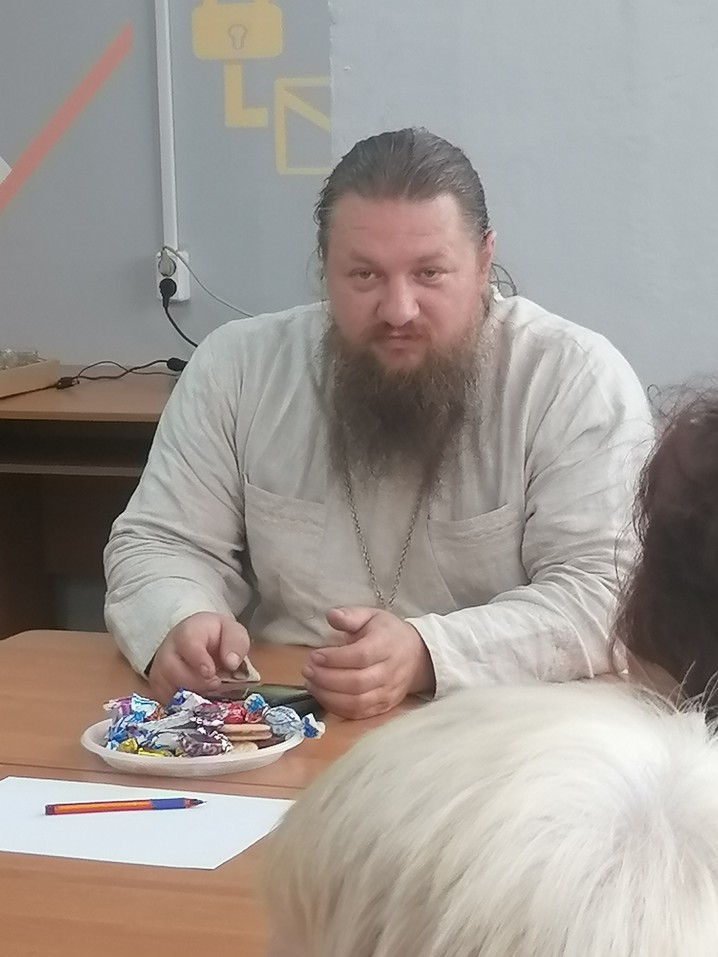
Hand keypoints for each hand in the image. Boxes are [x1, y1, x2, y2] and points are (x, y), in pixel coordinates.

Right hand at [148, 612, 249, 703]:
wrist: (203, 642)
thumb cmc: (218, 637)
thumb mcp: (233, 633)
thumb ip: (236, 643)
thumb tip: (231, 662)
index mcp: (189, 632)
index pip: (187, 642)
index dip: (198, 659)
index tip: (211, 672)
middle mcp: (168, 650)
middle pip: (170, 668)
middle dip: (194, 681)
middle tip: (215, 684)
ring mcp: (160, 669)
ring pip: (164, 687)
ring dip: (188, 696)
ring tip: (207, 694)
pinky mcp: (159, 688)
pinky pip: (164, 701)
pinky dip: (180, 707)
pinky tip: (196, 704)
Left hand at [302, 606, 434, 719]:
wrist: (417, 656)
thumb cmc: (388, 633)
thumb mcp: (371, 616)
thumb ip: (350, 616)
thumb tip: (331, 615)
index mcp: (387, 645)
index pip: (361, 656)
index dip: (335, 658)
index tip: (314, 655)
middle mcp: (390, 671)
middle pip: (357, 682)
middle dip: (326, 678)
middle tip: (308, 670)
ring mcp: (388, 692)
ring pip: (357, 702)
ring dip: (328, 696)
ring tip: (311, 683)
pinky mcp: (384, 707)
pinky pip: (358, 714)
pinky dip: (337, 708)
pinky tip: (323, 696)